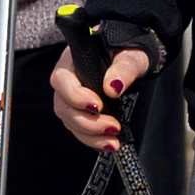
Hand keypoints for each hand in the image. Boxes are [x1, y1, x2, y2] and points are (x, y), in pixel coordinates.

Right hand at [54, 30, 148, 152]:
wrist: (133, 59)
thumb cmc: (129, 52)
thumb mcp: (132, 56)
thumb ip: (124, 67)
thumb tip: (113, 87)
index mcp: (72, 60)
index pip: (61, 79)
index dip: (75, 96)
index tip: (97, 105)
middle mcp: (67, 81)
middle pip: (63, 106)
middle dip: (87, 122)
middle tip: (113, 126)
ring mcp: (71, 99)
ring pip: (70, 121)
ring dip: (90, 136)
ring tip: (113, 141)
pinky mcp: (80, 112)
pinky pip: (80, 130)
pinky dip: (93, 140)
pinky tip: (109, 143)